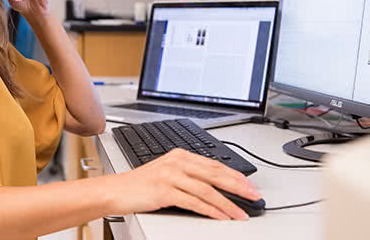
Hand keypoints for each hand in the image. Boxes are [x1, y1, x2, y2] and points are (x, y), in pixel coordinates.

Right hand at [110, 149, 259, 219]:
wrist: (115, 190)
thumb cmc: (140, 184)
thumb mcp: (167, 173)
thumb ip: (188, 175)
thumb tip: (215, 186)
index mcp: (179, 155)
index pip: (214, 164)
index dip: (235, 175)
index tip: (249, 185)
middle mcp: (176, 162)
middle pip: (215, 174)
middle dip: (238, 187)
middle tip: (253, 196)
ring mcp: (170, 175)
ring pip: (208, 189)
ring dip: (227, 203)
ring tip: (240, 212)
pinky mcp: (165, 191)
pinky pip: (194, 202)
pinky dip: (211, 210)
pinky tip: (220, 216)